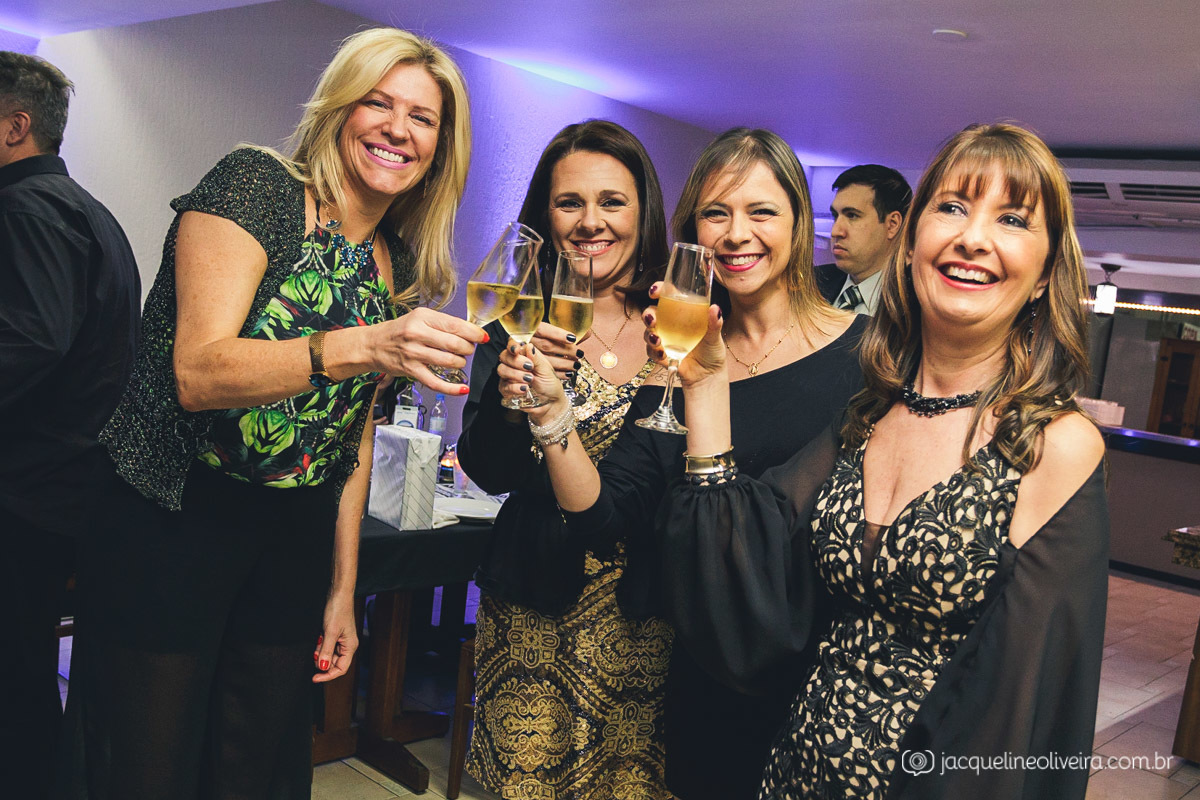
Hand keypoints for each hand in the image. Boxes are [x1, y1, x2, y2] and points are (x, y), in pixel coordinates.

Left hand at [312, 592, 357, 682]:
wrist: (339, 594)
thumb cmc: (338, 610)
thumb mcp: (330, 632)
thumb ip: (326, 651)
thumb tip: (323, 667)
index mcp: (350, 646)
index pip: (340, 669)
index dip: (327, 675)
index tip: (314, 677)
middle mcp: (347, 645)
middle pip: (334, 663)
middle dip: (322, 661)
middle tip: (314, 654)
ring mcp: (341, 640)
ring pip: (329, 655)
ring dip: (320, 653)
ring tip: (317, 643)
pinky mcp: (335, 635)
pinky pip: (327, 646)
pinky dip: (320, 646)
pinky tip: (318, 638)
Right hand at [368, 307, 485, 395]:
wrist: (373, 344)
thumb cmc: (400, 331)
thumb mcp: (420, 318)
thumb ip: (443, 324)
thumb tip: (471, 332)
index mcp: (422, 317)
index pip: (455, 325)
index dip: (474, 333)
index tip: (482, 337)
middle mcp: (417, 334)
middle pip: (455, 344)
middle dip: (468, 349)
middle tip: (468, 349)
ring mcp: (413, 353)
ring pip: (449, 362)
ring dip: (460, 363)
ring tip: (458, 360)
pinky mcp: (411, 371)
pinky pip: (436, 383)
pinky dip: (452, 388)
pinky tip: (463, 388)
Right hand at [497, 341, 568, 421]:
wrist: (551, 404)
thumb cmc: (550, 385)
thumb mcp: (547, 370)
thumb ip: (536, 358)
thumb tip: (528, 346)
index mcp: (525, 356)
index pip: (513, 345)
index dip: (512, 345)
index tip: (517, 349)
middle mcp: (515, 364)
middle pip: (504, 356)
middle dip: (516, 361)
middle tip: (529, 367)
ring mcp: (509, 377)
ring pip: (501, 369)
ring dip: (515, 374)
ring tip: (529, 380)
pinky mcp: (506, 390)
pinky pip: (503, 386)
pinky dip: (514, 387)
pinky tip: (524, 389)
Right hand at [530, 322, 582, 379]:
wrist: (525, 352)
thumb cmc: (544, 340)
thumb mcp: (553, 331)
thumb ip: (569, 331)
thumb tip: (587, 333)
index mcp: (530, 328)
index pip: (542, 329)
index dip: (557, 334)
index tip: (572, 338)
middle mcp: (526, 340)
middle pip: (546, 346)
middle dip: (565, 350)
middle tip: (579, 354)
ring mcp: (524, 355)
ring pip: (544, 360)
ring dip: (563, 364)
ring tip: (576, 365)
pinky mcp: (527, 367)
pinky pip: (542, 372)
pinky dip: (557, 374)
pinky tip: (568, 374)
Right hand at [643, 282, 725, 387]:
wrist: (708, 375)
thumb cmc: (712, 351)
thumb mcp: (714, 336)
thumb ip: (714, 323)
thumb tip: (715, 308)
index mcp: (681, 313)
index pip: (666, 296)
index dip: (657, 290)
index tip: (653, 292)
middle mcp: (669, 324)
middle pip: (651, 313)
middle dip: (647, 315)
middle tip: (652, 320)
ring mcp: (664, 339)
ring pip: (648, 332)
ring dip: (649, 335)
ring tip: (658, 341)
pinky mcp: (661, 355)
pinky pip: (651, 351)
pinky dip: (654, 352)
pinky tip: (663, 354)